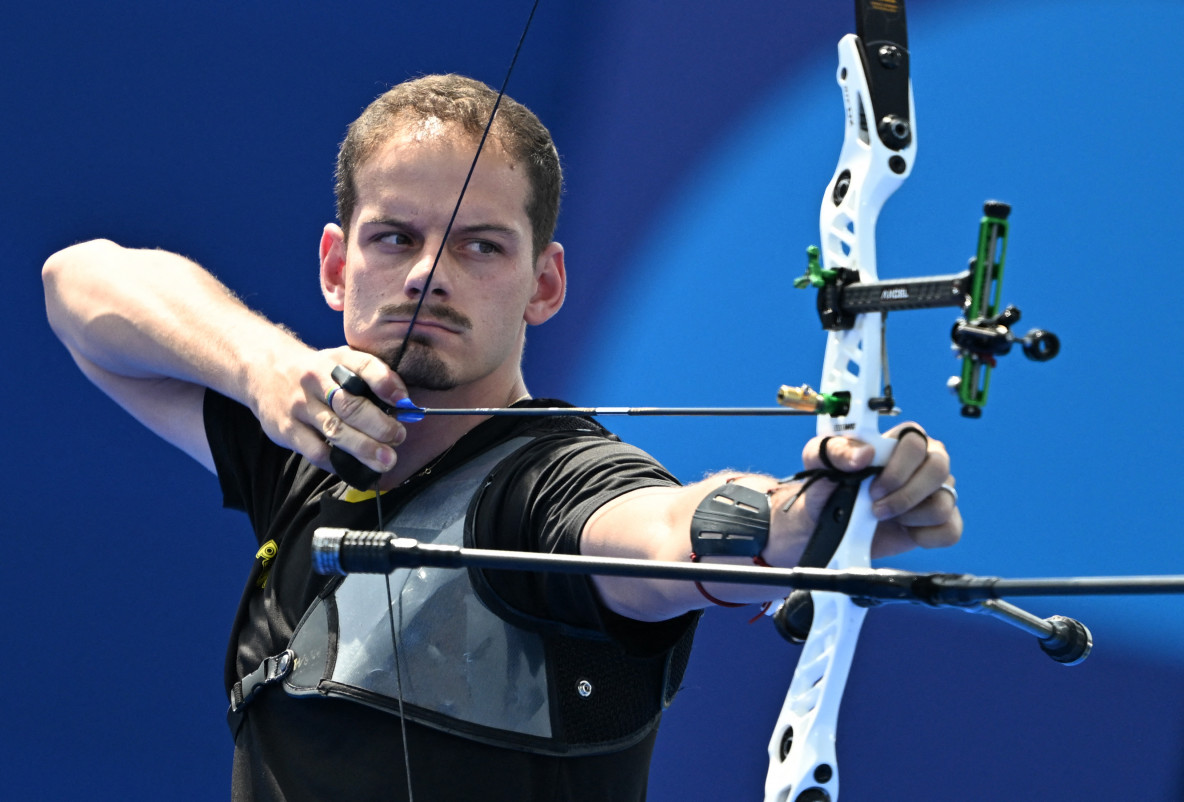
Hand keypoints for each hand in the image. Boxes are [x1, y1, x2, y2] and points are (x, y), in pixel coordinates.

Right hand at [248, 345, 407, 474]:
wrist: (265, 371)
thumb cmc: (317, 373)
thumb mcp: (340, 362)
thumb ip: (370, 379)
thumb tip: (404, 405)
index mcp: (336, 360)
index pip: (364, 365)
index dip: (386, 384)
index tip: (404, 402)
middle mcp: (316, 379)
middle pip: (351, 405)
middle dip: (379, 425)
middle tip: (398, 437)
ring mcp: (300, 405)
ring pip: (335, 430)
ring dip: (364, 448)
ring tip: (385, 460)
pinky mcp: (286, 429)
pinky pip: (316, 451)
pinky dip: (339, 462)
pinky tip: (355, 467)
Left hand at [757, 422, 960, 566]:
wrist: (825, 524)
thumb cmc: (827, 485)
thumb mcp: (819, 460)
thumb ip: (837, 451)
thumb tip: (864, 454)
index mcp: (899, 441)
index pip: (916, 441)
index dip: (898, 467)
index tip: (873, 487)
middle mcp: (924, 462)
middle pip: (939, 468)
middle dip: (906, 494)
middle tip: (877, 508)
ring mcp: (936, 492)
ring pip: (943, 503)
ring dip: (909, 517)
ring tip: (885, 518)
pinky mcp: (940, 522)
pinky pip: (951, 530)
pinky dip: (924, 537)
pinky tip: (903, 531)